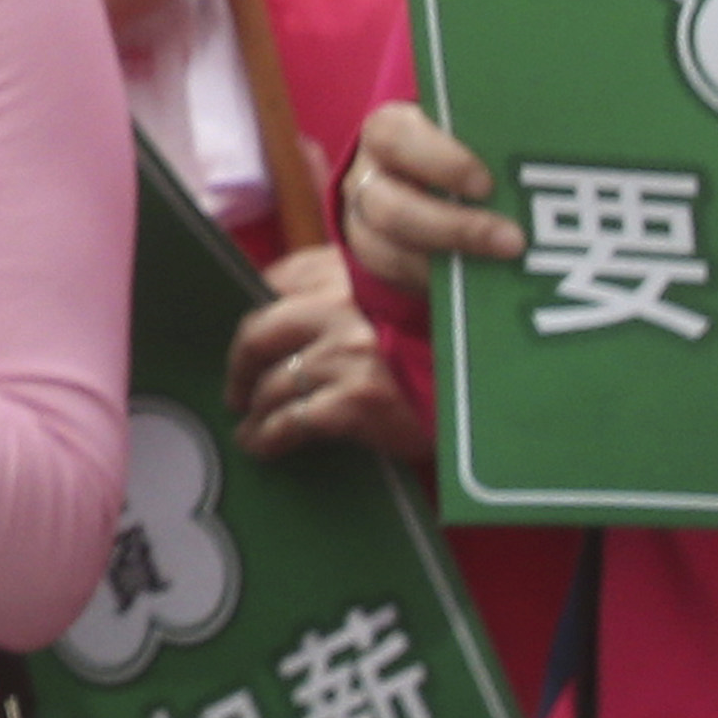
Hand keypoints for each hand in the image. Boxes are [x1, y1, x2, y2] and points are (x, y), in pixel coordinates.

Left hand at [228, 239, 432, 461]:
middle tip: (234, 391)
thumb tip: (270, 311)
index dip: (251, 316)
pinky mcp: (357, 395)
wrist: (482, 389)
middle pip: (257, 333)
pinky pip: (290, 419)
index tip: (245, 344)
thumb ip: (334, 294)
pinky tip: (262, 445)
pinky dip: (268, 436)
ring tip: (249, 425)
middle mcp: (341, 305)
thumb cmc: (430, 345)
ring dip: (253, 410)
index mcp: (344, 272)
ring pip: (272, 383)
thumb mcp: (386, 298)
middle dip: (238, 367)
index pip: (273, 283)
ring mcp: (348, 350)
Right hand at [336, 102, 517, 296]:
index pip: (393, 137)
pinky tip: (482, 289)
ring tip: (502, 271)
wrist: (431, 178)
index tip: (487, 185)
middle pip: (387, 207)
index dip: (439, 163)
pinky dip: (439, 288)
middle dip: (453, 228)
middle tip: (513, 240)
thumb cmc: (465, 149)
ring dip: (446, 265)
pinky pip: (397, 283)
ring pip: (383, 252)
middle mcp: (368, 178)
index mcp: (388, 132)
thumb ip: (497, 140)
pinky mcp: (377, 261)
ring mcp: (363, 223)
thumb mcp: (474, 134)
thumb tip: (553, 154)